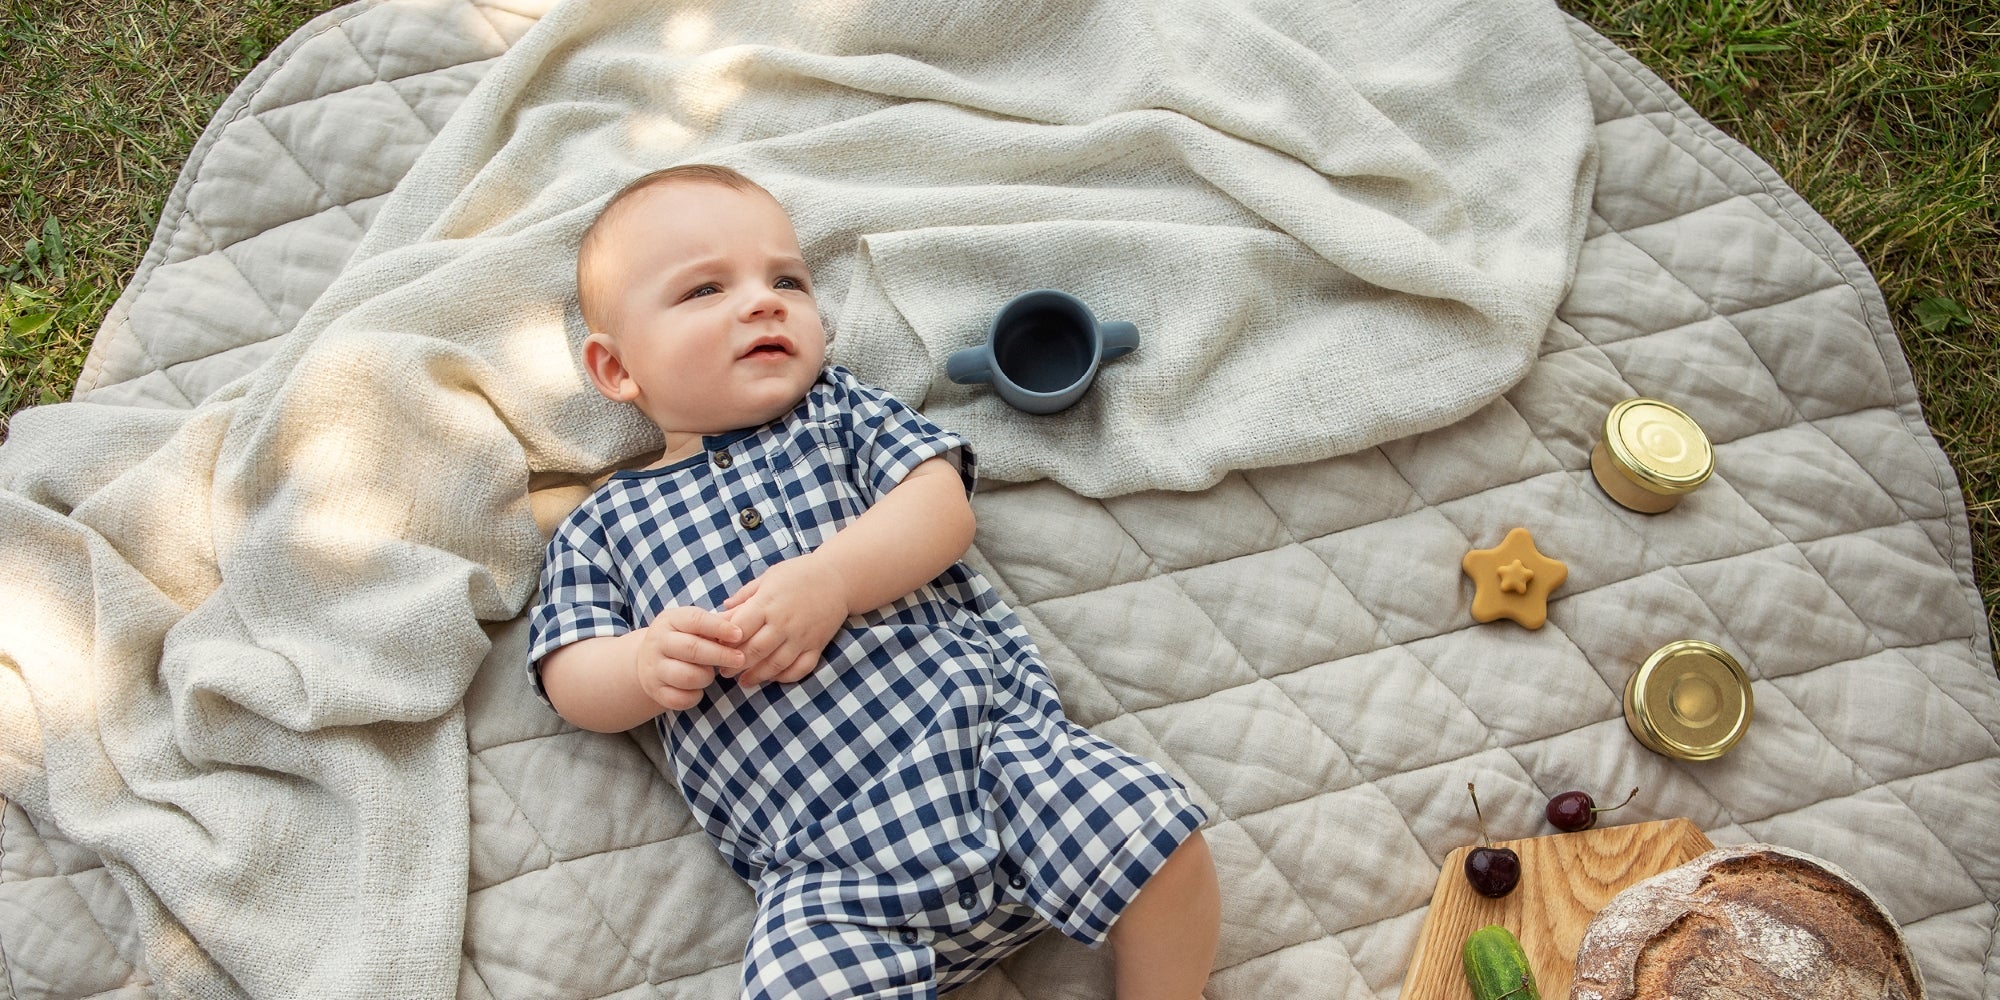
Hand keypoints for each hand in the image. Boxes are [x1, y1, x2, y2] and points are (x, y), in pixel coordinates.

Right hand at [630, 606, 744, 710]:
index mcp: (670, 620)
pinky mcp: (655, 691)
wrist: (647, 660)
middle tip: (741, 659)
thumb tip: (748, 615)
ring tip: (711, 673)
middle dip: (721, 655)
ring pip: (687, 676)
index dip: (719, 627)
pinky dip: (694, 696)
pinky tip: (698, 689)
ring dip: (706, 677)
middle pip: (692, 649)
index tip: (739, 634)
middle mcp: (658, 642)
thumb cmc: (683, 638)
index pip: (695, 619)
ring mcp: (654, 668)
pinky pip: (680, 698)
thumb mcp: (695, 624)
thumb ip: (720, 621)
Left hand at [722, 554, 849, 687]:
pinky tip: (773, 677)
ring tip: (743, 681)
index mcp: (767, 603)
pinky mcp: (817, 646)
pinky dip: (786, 677)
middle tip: (723, 671)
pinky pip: (800, 668)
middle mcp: (783, 623)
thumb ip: (745, 595)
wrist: (839, 578)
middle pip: (754, 651)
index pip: (739, 629)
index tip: (715, 647)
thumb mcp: (768, 576)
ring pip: (775, 664)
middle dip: (735, 664)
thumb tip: (722, 610)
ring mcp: (801, 637)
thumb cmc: (800, 573)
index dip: (724, 642)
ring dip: (757, 676)